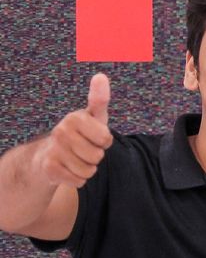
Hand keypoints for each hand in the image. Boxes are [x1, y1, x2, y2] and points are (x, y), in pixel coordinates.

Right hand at [34, 73, 112, 188]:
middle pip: (98, 156)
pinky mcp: (49, 168)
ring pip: (89, 170)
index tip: (95, 135)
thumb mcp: (93, 117)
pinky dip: (78, 179)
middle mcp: (61, 131)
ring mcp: (53, 150)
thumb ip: (99, 99)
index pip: (105, 138)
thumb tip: (101, 76)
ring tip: (76, 159)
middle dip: (95, 156)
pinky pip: (79, 181)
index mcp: (75, 118)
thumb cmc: (80, 134)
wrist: (48, 156)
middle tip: (83, 149)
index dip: (104, 141)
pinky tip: (68, 169)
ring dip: (87, 169)